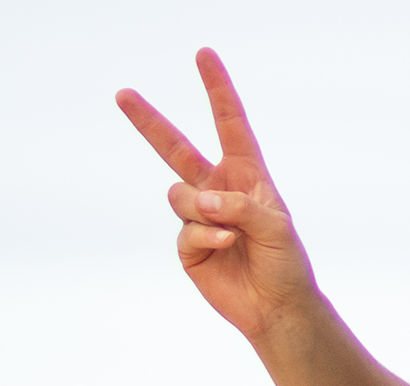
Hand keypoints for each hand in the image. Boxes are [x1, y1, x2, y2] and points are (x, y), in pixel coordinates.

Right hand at [117, 48, 316, 341]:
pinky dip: (204, 235)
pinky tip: (226, 246)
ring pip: (179, 195)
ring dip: (201, 208)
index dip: (217, 90)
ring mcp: (200, 217)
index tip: (204, 55)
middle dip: (149, 122)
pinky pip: (185, 229)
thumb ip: (239, 206)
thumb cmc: (286, 262)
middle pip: (176, 149)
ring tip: (229, 229)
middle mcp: (219, 190)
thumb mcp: (276, 226)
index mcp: (247, 175)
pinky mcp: (188, 245)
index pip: (229, 124)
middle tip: (123, 93)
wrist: (276, 307)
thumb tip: (202, 201)